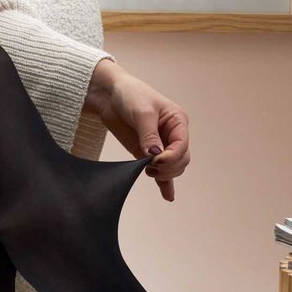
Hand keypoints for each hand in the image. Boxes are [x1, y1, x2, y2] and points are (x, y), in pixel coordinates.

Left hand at [85, 59, 189, 201]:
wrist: (109, 95)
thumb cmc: (130, 95)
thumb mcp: (141, 112)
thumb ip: (149, 135)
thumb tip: (155, 155)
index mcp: (177, 121)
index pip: (182, 146)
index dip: (172, 157)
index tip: (155, 159)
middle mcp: (172, 134)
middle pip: (181, 160)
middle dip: (167, 167)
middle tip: (149, 165)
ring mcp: (161, 145)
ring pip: (172, 168)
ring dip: (162, 173)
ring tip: (146, 169)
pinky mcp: (147, 153)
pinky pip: (161, 171)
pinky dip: (165, 183)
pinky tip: (167, 196)